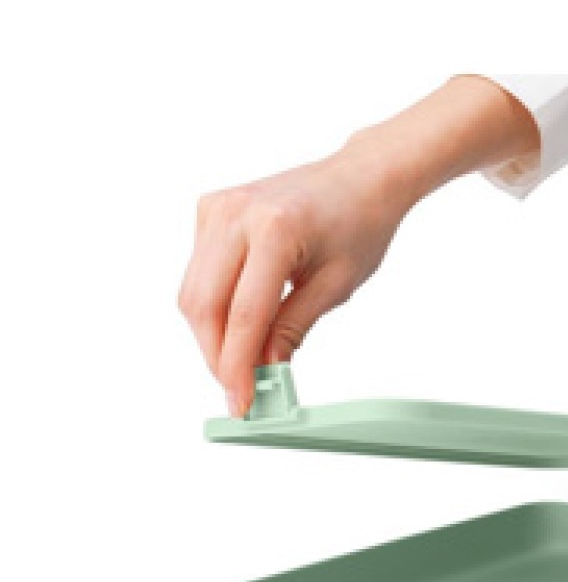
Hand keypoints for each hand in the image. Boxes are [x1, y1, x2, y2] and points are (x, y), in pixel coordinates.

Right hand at [179, 76, 536, 415]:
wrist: (360, 178)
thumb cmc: (359, 225)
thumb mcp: (336, 286)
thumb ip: (292, 329)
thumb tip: (263, 370)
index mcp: (275, 230)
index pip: (245, 315)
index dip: (238, 366)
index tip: (241, 402)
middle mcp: (236, 213)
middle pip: (205, 305)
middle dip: (217, 356)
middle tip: (240, 389)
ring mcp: (217, 207)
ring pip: (193, 292)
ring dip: (212, 335)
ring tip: (244, 361)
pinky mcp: (209, 209)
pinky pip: (199, 271)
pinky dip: (215, 305)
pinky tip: (243, 319)